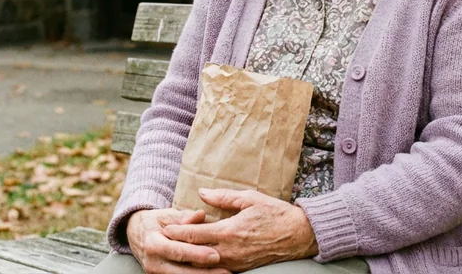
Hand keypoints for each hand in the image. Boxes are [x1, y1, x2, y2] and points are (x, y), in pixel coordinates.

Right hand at [126, 208, 230, 273]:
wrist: (136, 234)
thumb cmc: (154, 222)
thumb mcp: (166, 215)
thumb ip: (184, 217)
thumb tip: (201, 215)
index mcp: (154, 244)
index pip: (178, 251)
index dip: (197, 254)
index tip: (216, 255)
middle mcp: (154, 263)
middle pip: (182, 272)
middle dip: (205, 273)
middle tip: (226, 272)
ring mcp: (156, 273)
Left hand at [161, 189, 318, 271]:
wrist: (299, 235)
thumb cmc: (275, 213)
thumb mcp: (250, 198)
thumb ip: (224, 197)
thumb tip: (202, 193)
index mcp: (230, 231)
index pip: (195, 234)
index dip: (177, 232)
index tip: (164, 227)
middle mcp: (230, 251)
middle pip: (195, 253)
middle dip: (178, 247)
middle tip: (162, 241)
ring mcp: (235, 263)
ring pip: (204, 265)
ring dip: (189, 257)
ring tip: (175, 250)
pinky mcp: (241, 268)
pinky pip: (217, 268)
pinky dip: (204, 264)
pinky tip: (197, 258)